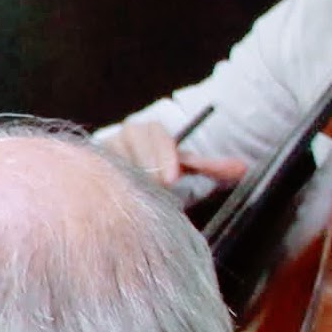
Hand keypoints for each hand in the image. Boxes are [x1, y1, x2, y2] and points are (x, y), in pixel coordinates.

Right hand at [98, 113, 247, 193]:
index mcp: (147, 131)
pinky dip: (107, 186)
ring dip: (127, 177)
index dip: (164, 153)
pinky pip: (96, 173)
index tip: (173, 178)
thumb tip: (243, 168)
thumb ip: (210, 166)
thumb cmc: (157, 171)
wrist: (122, 179)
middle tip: (159, 191)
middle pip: (132, 142)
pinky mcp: (88, 166)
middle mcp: (123, 135)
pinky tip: (115, 200)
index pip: (154, 133)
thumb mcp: (183, 167)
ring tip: (137, 197)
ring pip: (114, 159)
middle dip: (148, 168)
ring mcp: (103, 150)